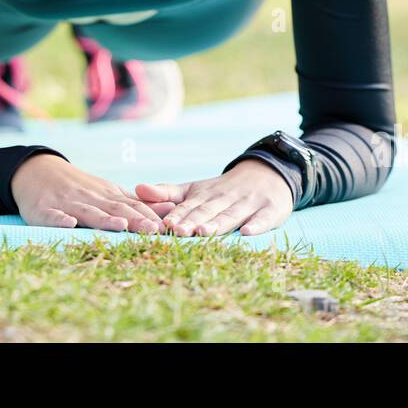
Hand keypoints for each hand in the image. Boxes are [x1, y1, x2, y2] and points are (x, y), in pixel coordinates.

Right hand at [11, 153, 176, 232]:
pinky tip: (68, 223)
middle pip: (114, 209)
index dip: (149, 217)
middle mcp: (90, 198)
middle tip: (153, 231)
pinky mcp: (43, 210)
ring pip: (87, 212)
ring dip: (103, 219)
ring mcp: (66, 203)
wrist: (38, 172)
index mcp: (107, 196)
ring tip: (120, 226)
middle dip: (135, 220)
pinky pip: (52, 215)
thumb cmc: (80, 189)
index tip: (168, 228)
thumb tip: (171, 208)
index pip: (132, 206)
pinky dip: (59, 219)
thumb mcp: (109, 193)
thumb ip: (137, 203)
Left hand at [133, 158, 294, 236]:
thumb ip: (167, 192)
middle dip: (194, 221)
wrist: (266, 175)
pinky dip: (256, 225)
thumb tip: (137, 189)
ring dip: (218, 224)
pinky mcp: (270, 210)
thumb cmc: (222, 190)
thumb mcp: (194, 188)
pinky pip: (263, 219)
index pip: (189, 206)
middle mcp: (226, 198)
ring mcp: (248, 204)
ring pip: (232, 215)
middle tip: (180, 232)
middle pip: (208, 211)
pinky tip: (247, 233)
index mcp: (206, 194)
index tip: (164, 224)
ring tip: (205, 232)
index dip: (178, 215)